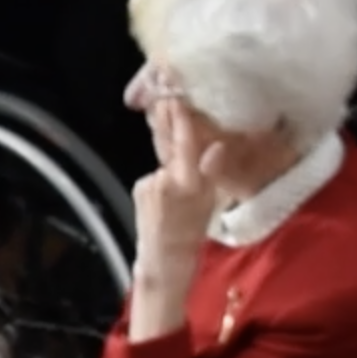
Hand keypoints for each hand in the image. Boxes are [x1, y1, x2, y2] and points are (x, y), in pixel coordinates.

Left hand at [133, 97, 221, 274]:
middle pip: (169, 146)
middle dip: (170, 123)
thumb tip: (218, 146)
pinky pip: (156, 176)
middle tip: (168, 98)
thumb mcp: (209, 202)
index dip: (181, 122)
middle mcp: (162, 179)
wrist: (163, 259)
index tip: (176, 99)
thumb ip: (211, 172)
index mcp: (184, 182)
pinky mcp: (138, 188)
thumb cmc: (192, 233)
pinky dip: (164, 179)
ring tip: (182, 184)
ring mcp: (147, 183)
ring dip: (174, 163)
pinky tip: (168, 196)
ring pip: (166, 164)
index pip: (183, 146)